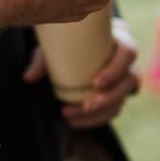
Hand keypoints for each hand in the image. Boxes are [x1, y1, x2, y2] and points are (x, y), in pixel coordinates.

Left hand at [24, 18, 139, 127]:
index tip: (97, 83)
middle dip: (109, 97)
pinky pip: (114, 110)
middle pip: (130, 80)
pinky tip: (75, 122)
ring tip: (71, 117)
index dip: (116, 70)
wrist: (83, 41)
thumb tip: (28, 77)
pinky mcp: (118, 93)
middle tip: (85, 105)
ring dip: (99, 112)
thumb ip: (44, 58)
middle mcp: (128, 60)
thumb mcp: (58, 43)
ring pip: (122, 99)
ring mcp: (125, 78)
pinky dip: (95, 119)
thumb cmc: (72, 38)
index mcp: (120, 40)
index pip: (128, 53)